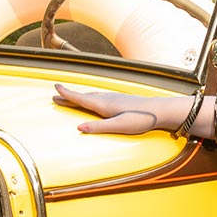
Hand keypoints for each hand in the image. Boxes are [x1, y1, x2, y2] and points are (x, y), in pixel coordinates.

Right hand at [52, 83, 174, 134]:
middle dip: (69, 95)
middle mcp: (108, 99)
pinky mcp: (121, 100)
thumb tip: (79, 128)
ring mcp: (115, 98)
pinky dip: (91, 96)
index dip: (67, 94)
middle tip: (55, 94)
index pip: (81, 100)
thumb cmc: (141, 119)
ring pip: (92, 95)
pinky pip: (100, 96)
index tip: (55, 88)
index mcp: (104, 106)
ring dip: (80, 96)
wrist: (160, 110)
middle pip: (84, 97)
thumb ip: (99, 127)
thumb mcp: (119, 126)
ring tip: (71, 96)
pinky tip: (95, 99)